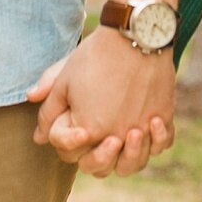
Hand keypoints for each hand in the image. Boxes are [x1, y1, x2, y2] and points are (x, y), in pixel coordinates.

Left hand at [25, 30, 173, 177]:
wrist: (135, 33)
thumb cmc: (96, 55)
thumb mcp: (64, 79)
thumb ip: (49, 110)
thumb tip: (37, 136)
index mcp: (90, 131)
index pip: (71, 154)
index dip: (67, 141)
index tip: (75, 125)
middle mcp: (118, 137)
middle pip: (103, 167)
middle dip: (96, 156)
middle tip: (100, 137)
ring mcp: (143, 129)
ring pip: (136, 163)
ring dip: (128, 155)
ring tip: (127, 135)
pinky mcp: (164, 115)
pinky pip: (163, 142)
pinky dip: (157, 141)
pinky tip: (150, 125)